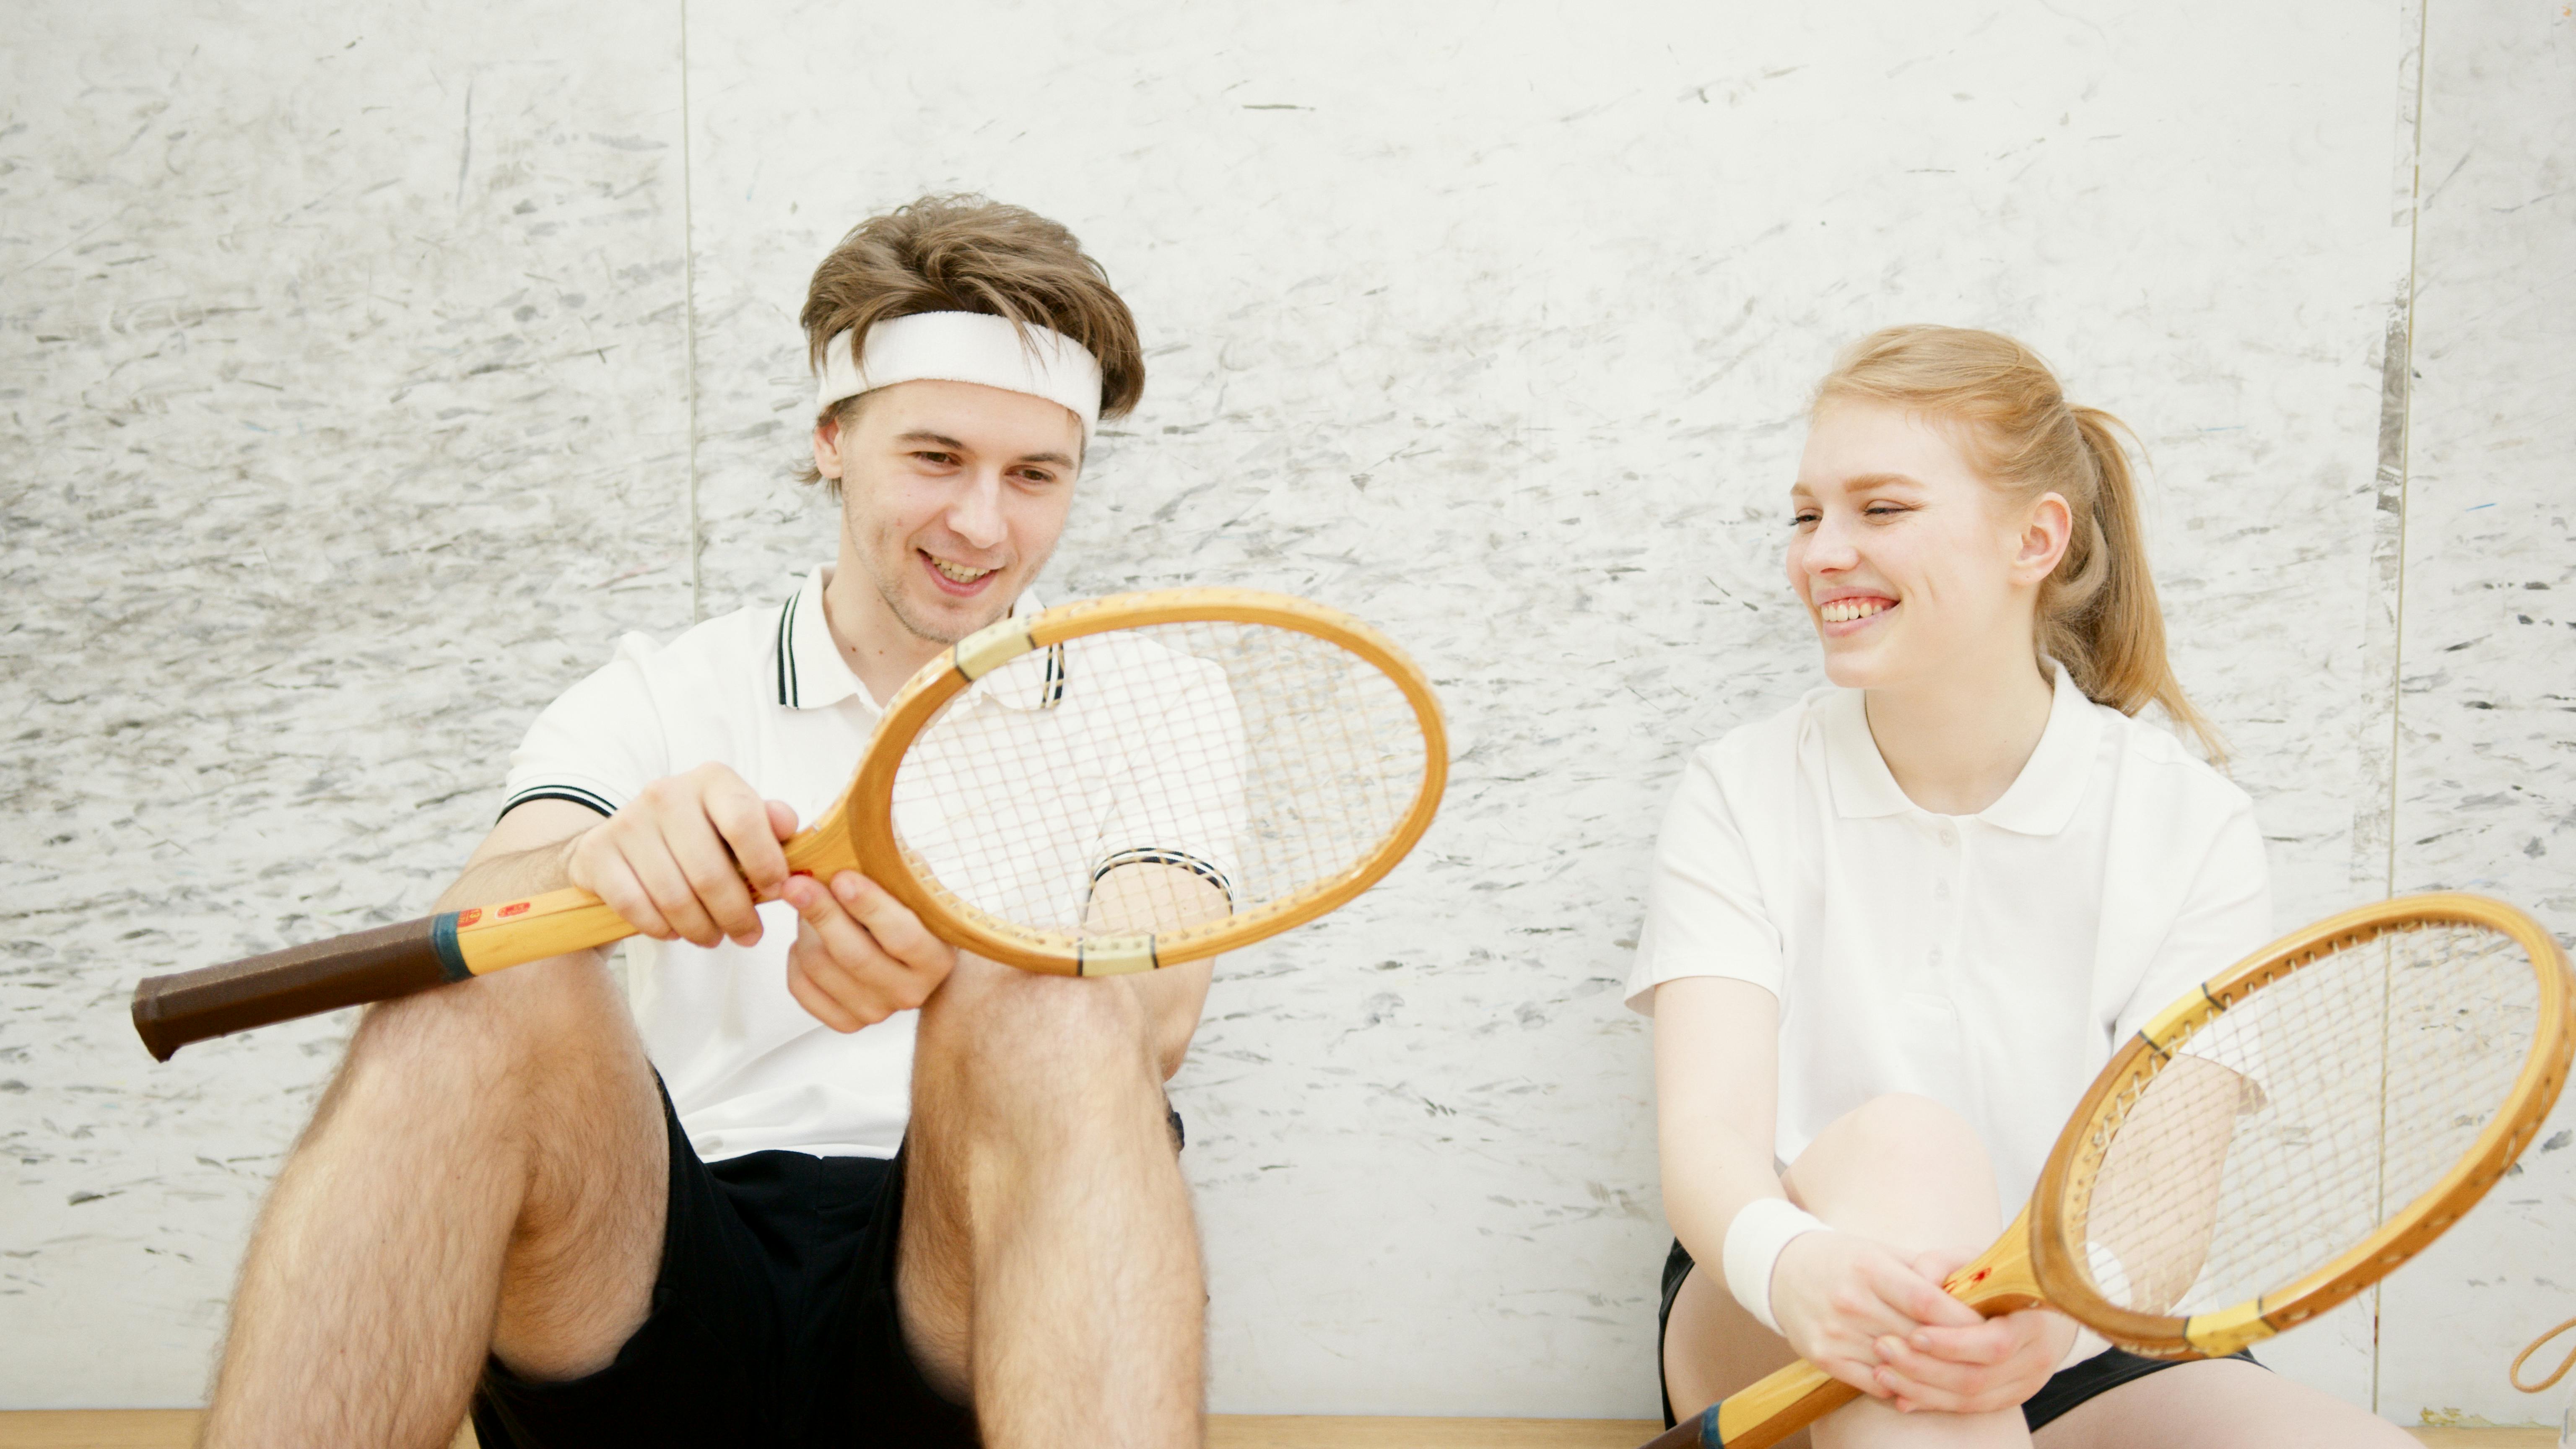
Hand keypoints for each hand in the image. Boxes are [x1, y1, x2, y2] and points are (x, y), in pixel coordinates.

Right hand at [564, 762, 797, 947]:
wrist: (626, 839)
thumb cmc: (700, 834)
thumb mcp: (738, 822)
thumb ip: (769, 825)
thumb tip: (788, 826)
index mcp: (711, 780)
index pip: (744, 821)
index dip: (765, 864)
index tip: (777, 892)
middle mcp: (667, 793)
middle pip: (709, 872)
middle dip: (735, 914)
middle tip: (749, 936)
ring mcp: (628, 822)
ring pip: (674, 896)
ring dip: (700, 929)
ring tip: (714, 937)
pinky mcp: (598, 853)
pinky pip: (635, 906)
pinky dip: (660, 928)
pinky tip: (675, 932)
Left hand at [780, 871, 958, 1031]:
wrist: (908, 956)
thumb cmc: (908, 912)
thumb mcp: (913, 887)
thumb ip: (895, 869)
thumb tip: (865, 836)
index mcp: (936, 959)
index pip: (902, 935)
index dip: (869, 906)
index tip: (841, 877)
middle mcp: (910, 992)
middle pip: (854, 956)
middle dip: (821, 914)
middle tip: (796, 883)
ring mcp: (876, 1011)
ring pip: (821, 968)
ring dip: (805, 929)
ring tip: (808, 903)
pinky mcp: (844, 1021)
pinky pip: (801, 988)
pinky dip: (794, 959)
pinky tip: (807, 938)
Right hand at [1769, 1232, 1987, 1401]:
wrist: (1780, 1270)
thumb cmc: (1843, 1259)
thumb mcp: (1882, 1250)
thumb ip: (1926, 1269)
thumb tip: (1976, 1287)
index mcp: (1868, 1267)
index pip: (1925, 1300)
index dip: (1962, 1319)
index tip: (1989, 1327)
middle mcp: (1849, 1300)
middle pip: (1916, 1336)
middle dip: (1955, 1348)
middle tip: (1985, 1355)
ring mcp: (1834, 1332)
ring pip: (1898, 1363)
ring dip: (1931, 1371)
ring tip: (1957, 1370)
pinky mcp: (1823, 1356)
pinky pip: (1874, 1381)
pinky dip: (1901, 1384)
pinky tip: (1918, 1379)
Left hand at [1868, 1249, 2074, 1414]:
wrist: (2040, 1310)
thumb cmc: (1999, 1278)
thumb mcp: (1974, 1260)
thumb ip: (1942, 1264)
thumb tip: (1917, 1278)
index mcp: (2034, 1320)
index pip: (1995, 1343)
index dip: (1953, 1343)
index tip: (1913, 1334)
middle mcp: (2035, 1358)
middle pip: (1978, 1377)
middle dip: (1925, 1368)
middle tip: (1883, 1348)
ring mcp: (2025, 1384)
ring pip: (1970, 1399)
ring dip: (1921, 1389)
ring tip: (1881, 1372)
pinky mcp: (2010, 1399)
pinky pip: (1969, 1409)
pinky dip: (1932, 1402)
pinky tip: (1900, 1394)